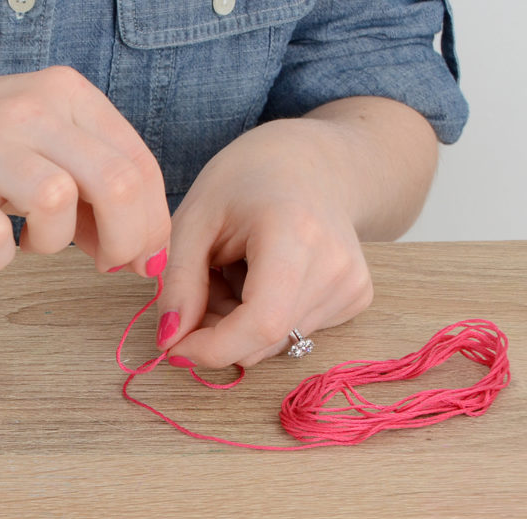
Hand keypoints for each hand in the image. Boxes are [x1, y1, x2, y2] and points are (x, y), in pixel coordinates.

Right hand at [0, 66, 169, 272]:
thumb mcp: (36, 140)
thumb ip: (88, 181)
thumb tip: (138, 248)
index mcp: (63, 93)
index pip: (138, 162)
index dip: (152, 221)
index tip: (143, 254)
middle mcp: (28, 110)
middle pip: (116, 183)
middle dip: (128, 241)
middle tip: (109, 263)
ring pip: (59, 204)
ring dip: (55, 243)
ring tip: (31, 240)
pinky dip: (1, 259)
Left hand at [154, 117, 374, 366]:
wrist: (312, 161)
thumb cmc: (246, 181)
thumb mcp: (194, 220)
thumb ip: (179, 284)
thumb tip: (170, 342)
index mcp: (295, 234)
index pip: (260, 324)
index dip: (212, 348)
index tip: (173, 346)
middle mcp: (335, 266)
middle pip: (263, 340)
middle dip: (216, 331)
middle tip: (200, 285)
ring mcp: (352, 284)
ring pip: (274, 343)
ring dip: (237, 324)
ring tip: (233, 272)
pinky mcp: (357, 298)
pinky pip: (294, 334)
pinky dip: (263, 318)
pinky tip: (260, 277)